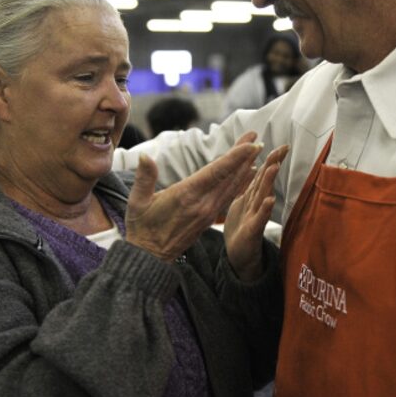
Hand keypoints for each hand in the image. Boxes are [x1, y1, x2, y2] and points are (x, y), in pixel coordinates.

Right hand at [125, 133, 262, 260]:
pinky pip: (229, 197)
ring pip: (231, 186)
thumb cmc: (141, 227)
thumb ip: (144, 178)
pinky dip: (240, 183)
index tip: (250, 142)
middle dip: (245, 156)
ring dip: (245, 167)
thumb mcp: (137, 202)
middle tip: (257, 138)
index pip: (216, 172)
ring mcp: (208, 213)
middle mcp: (202, 204)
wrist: (150, 258)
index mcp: (186, 196)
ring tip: (257, 150)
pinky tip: (249, 174)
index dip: (235, 156)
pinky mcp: (209, 219)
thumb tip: (144, 155)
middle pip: (229, 176)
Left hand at [224, 144, 289, 281]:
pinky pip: (258, 219)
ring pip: (262, 196)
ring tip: (274, 167)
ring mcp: (255, 217)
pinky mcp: (252, 231)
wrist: (239, 256)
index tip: (282, 145)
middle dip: (273, 164)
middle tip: (283, 148)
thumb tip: (254, 171)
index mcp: (252, 197)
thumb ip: (249, 189)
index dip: (270, 159)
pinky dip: (264, 209)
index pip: (261, 174)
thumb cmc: (242, 230)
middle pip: (264, 181)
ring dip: (268, 182)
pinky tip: (270, 200)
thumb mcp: (242, 205)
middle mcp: (256, 204)